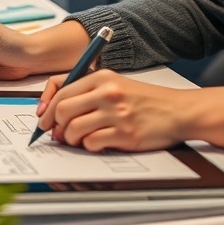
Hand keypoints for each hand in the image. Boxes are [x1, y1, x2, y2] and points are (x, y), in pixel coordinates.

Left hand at [36, 70, 223, 151]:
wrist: (179, 111)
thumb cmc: (147, 100)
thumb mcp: (117, 84)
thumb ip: (90, 91)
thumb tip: (57, 108)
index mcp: (103, 77)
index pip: (62, 89)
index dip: (47, 107)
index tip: (44, 119)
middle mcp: (108, 93)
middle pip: (63, 109)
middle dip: (55, 125)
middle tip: (58, 134)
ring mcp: (116, 114)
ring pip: (74, 128)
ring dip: (71, 139)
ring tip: (78, 140)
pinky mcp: (124, 134)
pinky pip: (91, 143)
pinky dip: (89, 147)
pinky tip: (97, 144)